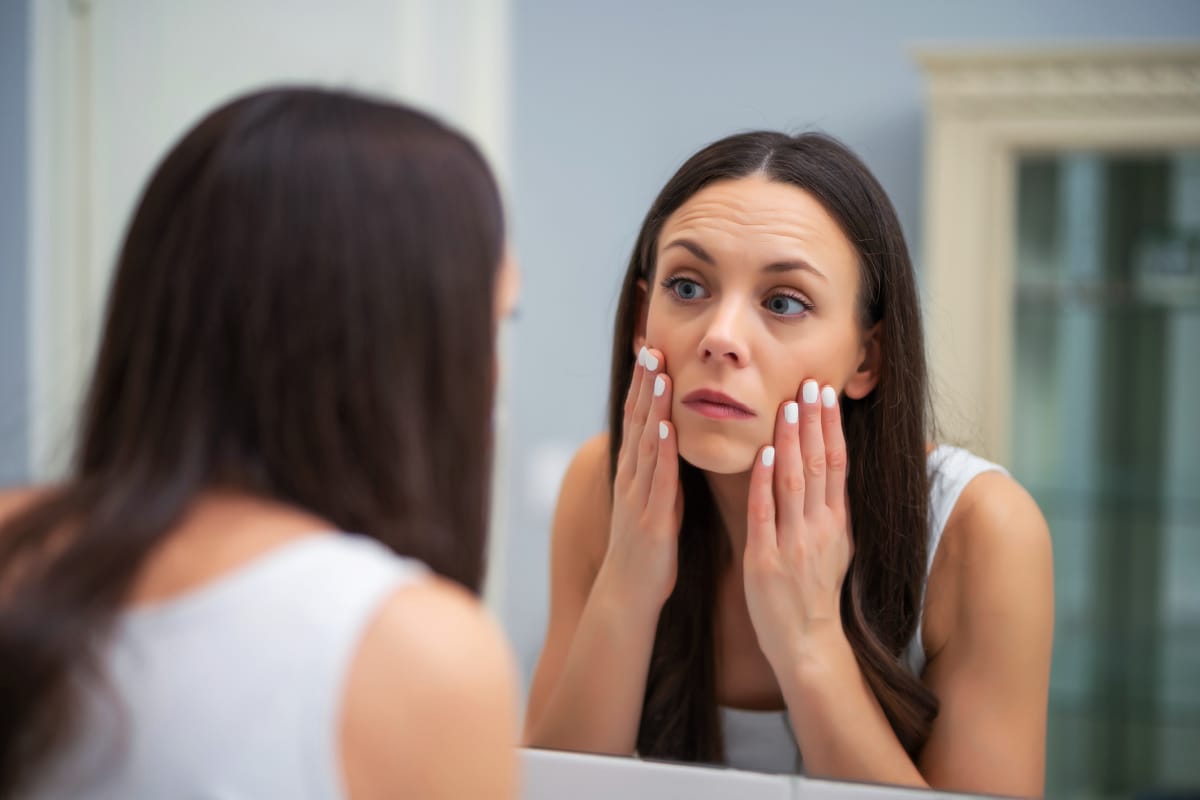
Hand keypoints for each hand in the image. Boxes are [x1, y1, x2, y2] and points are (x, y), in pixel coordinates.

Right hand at [599, 346, 682, 610]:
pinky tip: (665, 426)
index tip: (652, 350)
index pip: (639, 418)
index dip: (644, 384)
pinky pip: (656, 479)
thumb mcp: (655, 500)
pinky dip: (659, 450)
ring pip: (645, 442)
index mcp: (635, 472)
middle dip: (644, 383)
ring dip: (651, 406)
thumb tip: (673, 441)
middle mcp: (632, 477)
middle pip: (637, 421)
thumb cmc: (647, 548)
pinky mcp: (650, 516)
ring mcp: (638, 495)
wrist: (628, 593)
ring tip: (659, 373)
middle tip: (650, 345)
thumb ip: (661, 470)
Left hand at [743, 379, 853, 674]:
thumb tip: (833, 470)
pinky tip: (761, 452)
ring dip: (789, 441)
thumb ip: (832, 509)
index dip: (831, 428)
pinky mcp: (765, 559)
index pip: (836, 465)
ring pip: (793, 482)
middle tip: (809, 384)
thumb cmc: (816, 592)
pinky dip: (763, 481)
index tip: (825, 395)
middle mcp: (819, 528)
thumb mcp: (837, 547)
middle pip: (817, 465)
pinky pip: (764, 512)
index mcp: (837, 523)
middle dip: (813, 422)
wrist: (807, 642)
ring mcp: (793, 543)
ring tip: (787, 406)